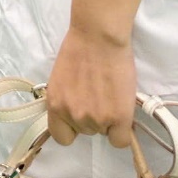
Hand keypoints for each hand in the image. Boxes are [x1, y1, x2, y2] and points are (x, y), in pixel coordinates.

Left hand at [45, 26, 138, 149]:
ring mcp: (95, 118)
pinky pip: (120, 140)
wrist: (98, 36)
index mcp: (55, 105)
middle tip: (99, 95)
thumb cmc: (79, 49)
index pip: (60, 136)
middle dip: (92, 117)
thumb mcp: (61, 79)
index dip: (72, 128)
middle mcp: (72, 116)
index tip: (79, 116)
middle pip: (86, 132)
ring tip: (110, 94)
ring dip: (108, 118)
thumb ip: (66, 99)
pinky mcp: (118, 118)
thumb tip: (76, 111)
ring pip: (104, 132)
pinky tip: (123, 112)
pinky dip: (123, 130)